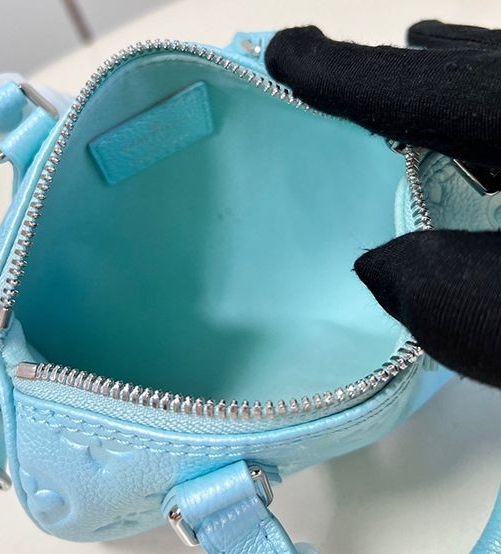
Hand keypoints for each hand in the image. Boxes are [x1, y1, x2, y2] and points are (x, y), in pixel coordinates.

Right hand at [266, 21, 500, 387]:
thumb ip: (429, 290)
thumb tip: (379, 264)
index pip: (423, 93)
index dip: (344, 74)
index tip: (285, 52)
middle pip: (467, 67)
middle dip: (394, 66)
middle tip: (327, 66)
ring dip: (450, 72)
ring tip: (406, 65)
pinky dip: (491, 108)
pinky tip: (480, 132)